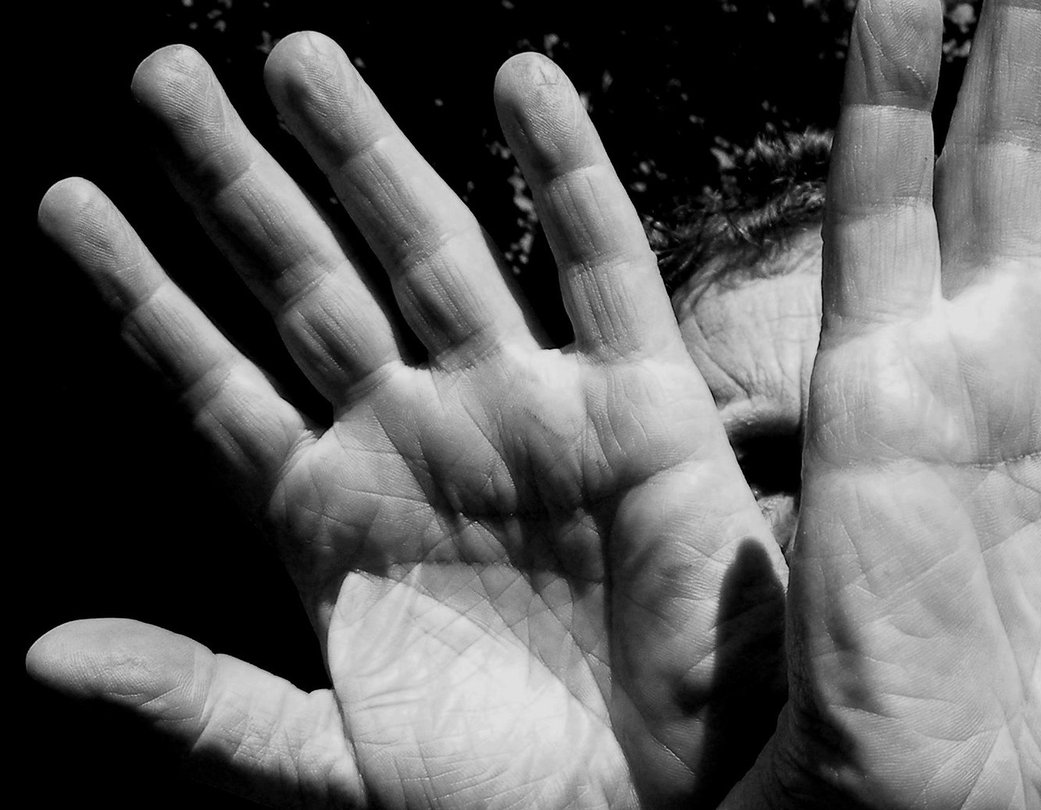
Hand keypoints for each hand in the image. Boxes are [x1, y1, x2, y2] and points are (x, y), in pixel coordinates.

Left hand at [28, 34, 784, 809]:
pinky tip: (524, 84)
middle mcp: (419, 439)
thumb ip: (196, 707)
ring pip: (433, 251)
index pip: (210, 378)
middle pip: (304, 282)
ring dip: (364, 152)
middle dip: (232, 182)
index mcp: (331, 514)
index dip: (138, 292)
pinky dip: (571, 174)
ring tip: (293, 56)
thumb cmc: (499, 796)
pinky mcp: (640, 408)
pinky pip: (603, 267)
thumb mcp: (329, 764)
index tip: (64, 199)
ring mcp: (526, 413)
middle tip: (160, 74)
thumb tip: (43, 656)